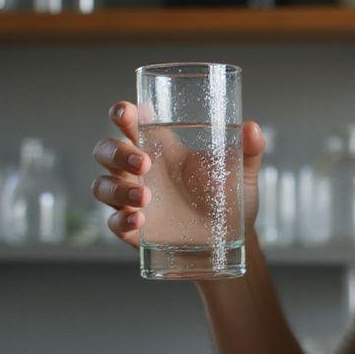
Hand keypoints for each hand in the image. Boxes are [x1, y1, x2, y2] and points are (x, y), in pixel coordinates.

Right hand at [91, 101, 266, 248]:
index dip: (121, 113)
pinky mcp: (134, 230)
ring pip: (102, 186)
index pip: (131, 123)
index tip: (125, 111)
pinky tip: (138, 221)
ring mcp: (133, 200)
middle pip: (107, 151)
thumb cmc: (229, 199)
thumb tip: (252, 128)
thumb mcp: (243, 173)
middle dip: (117, 152)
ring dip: (116, 188)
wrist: (229, 242)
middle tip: (143, 162)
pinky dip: (120, 221)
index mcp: (161, 148)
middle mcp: (140, 171)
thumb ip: (249, 150)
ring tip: (144, 198)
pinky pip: (113, 223)